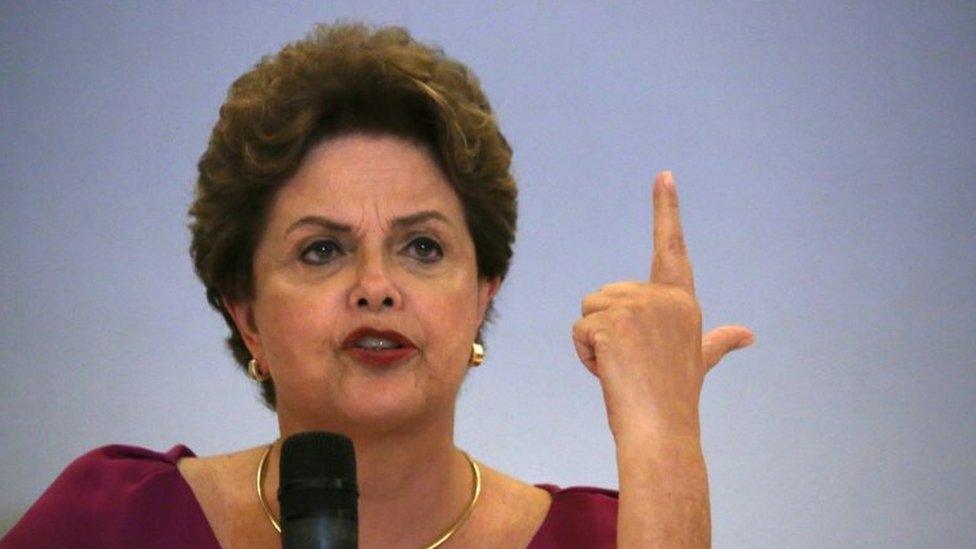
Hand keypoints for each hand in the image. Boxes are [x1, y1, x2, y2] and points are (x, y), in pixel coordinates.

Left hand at [571, 171, 753, 439]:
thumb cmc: (675, 398)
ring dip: (594, 342)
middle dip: (606, 329)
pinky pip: (580, 330)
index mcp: (682, 301)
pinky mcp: (613, 323)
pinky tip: (610, 373)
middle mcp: (663, 297)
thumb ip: (719, 342)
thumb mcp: (699, 361)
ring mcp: (638, 308)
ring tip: (622, 368)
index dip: (666, 209)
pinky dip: (585, 355)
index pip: (671, 247)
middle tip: (631, 363)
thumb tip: (748, 334)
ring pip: (589, 311)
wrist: (661, 431)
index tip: (663, 175)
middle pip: (604, 294)